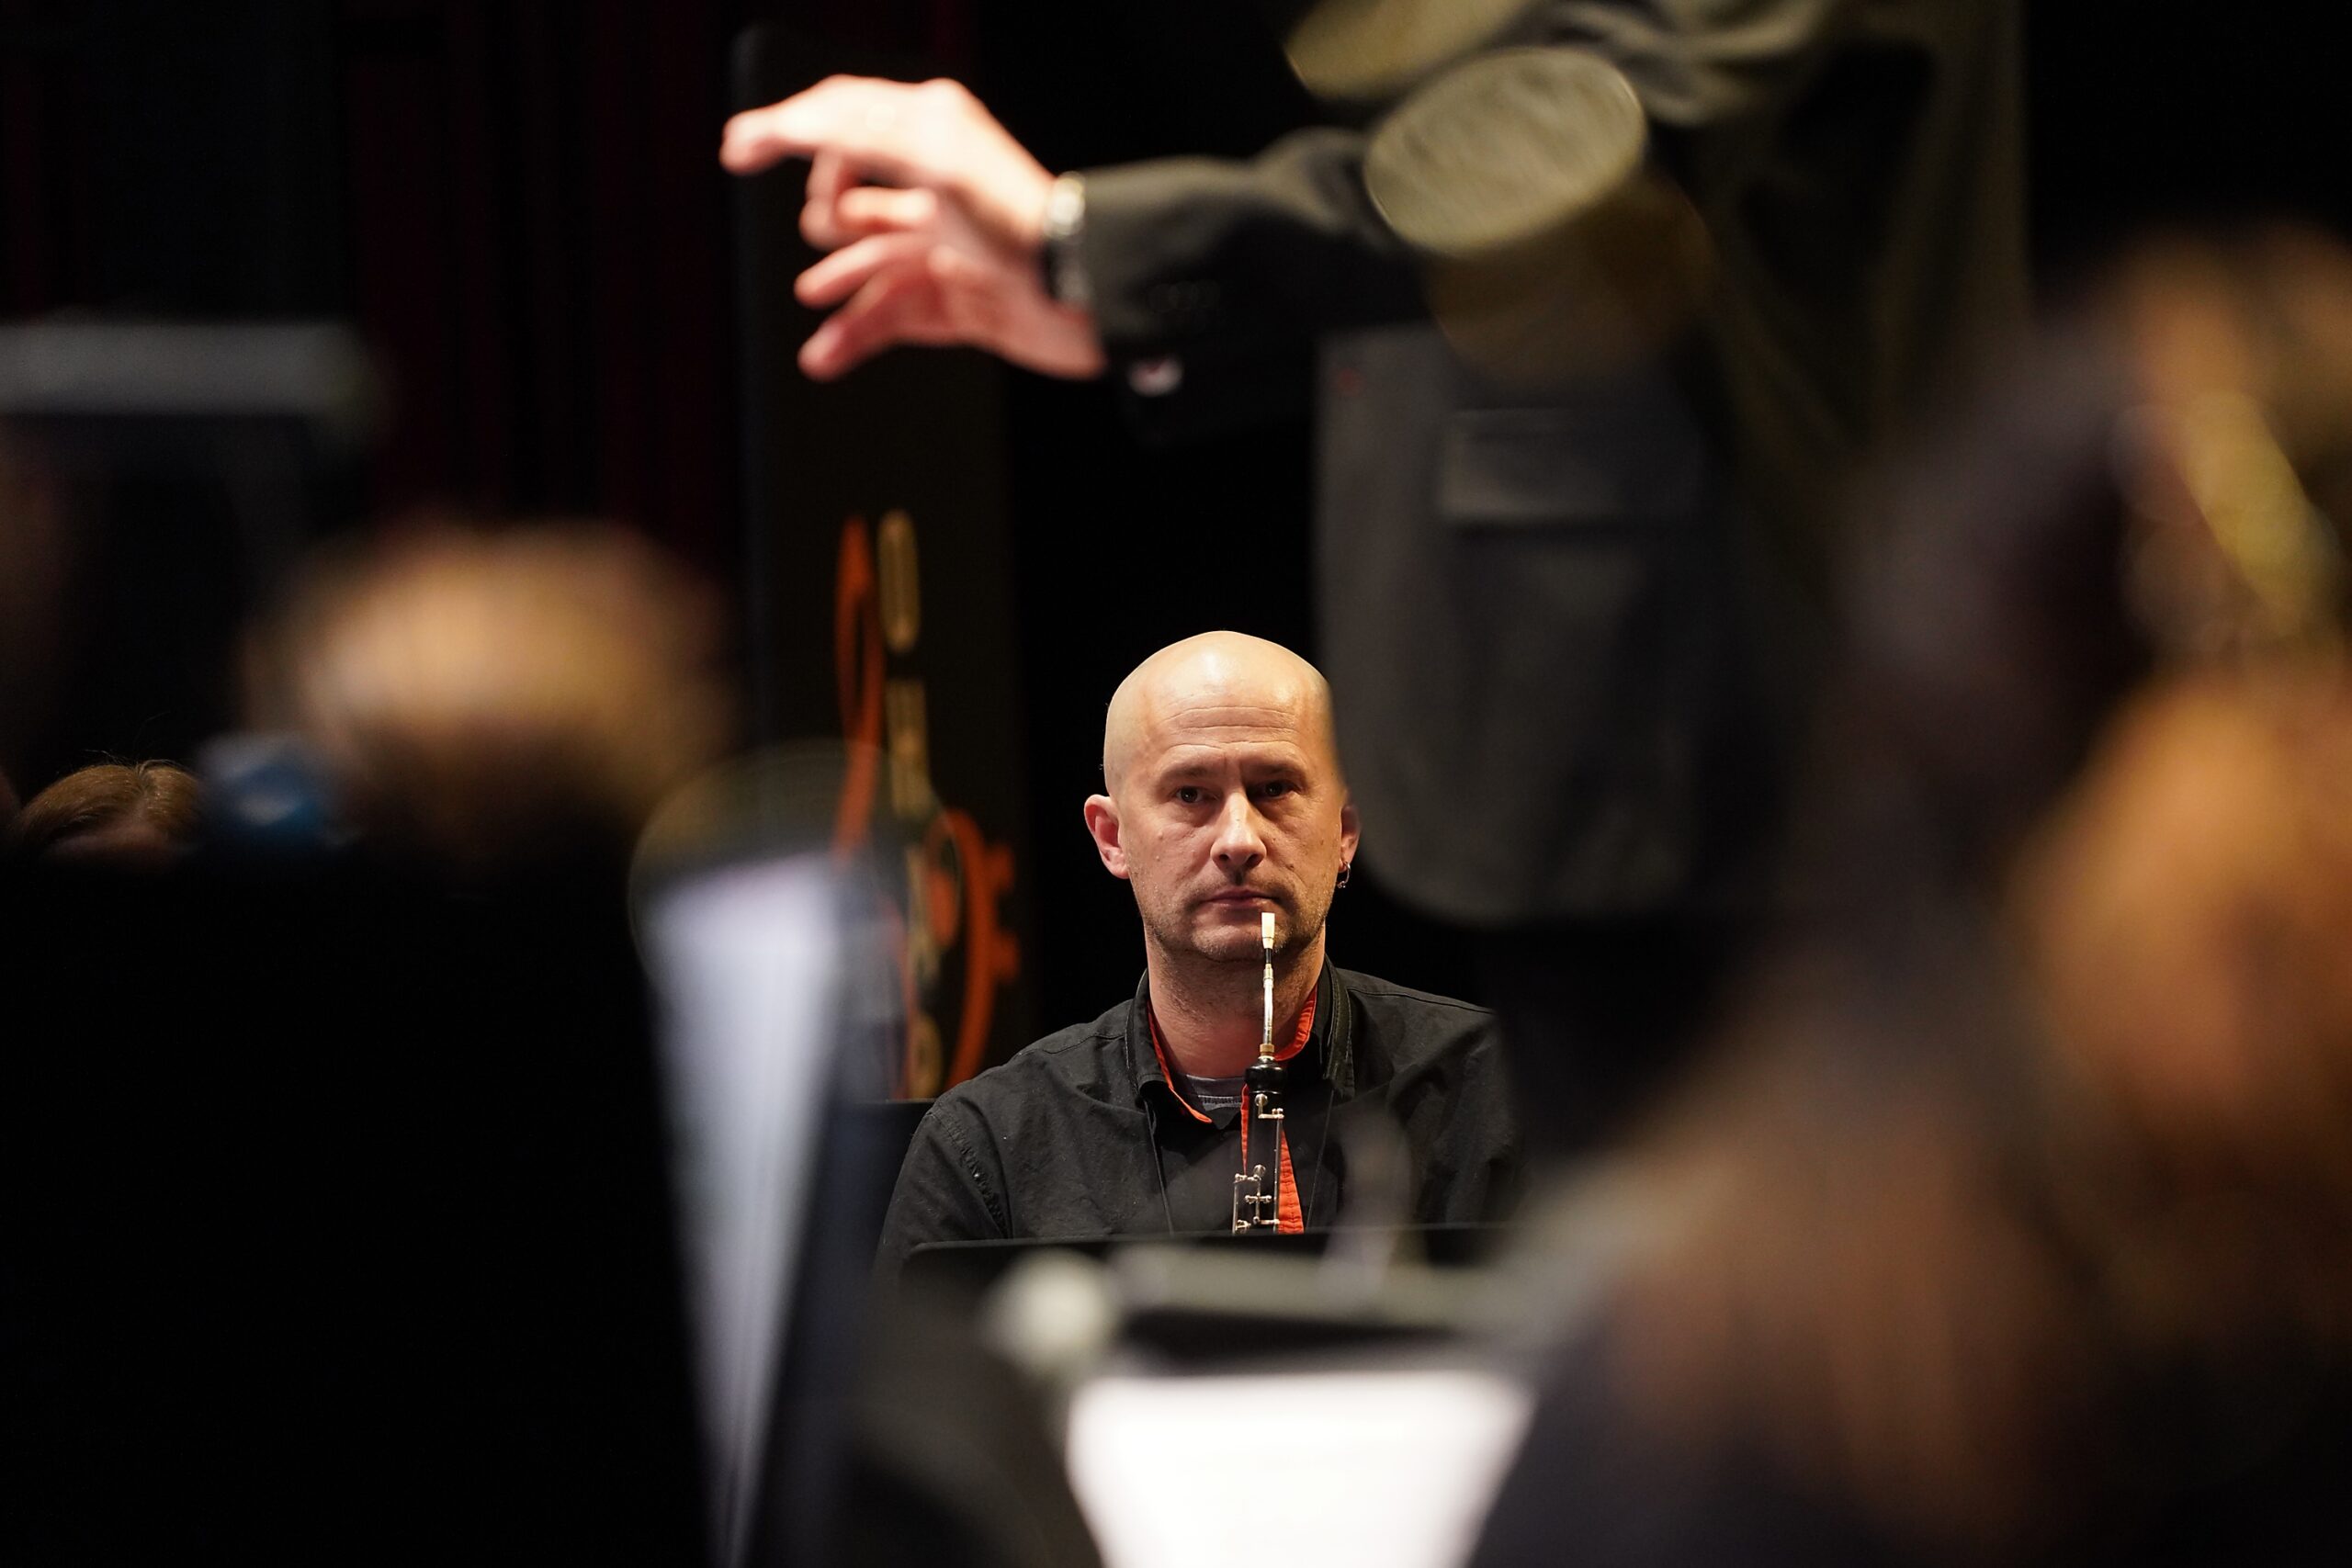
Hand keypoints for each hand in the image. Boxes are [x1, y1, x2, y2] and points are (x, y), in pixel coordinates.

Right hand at [721, 76, 1106, 380]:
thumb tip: (790, 121)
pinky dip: (856, 336)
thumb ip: (855, 134)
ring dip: (837, 284)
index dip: (786, 130)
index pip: (845, 119)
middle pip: (854, 195)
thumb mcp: (928, 159)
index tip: (736, 153)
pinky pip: (893, 317)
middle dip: (827, 213)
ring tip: (812, 297)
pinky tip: (823, 356)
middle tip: (822, 230)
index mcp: (930, 137)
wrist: (1080, 298)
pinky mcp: (959, 304)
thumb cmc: (1014, 221)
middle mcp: (935, 189)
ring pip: (871, 264)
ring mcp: (946, 249)